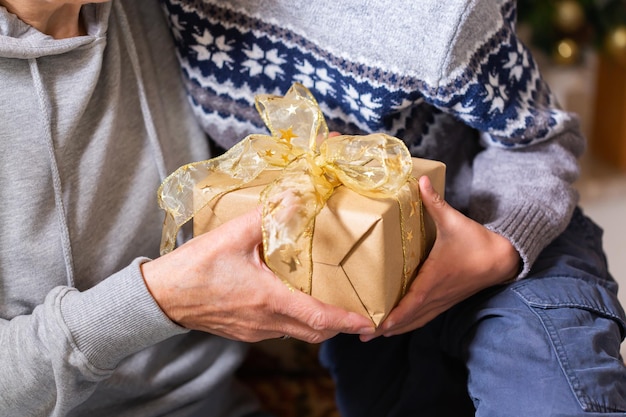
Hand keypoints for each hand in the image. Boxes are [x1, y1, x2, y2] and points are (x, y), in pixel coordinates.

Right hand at [142, 207, 374, 342]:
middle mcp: (266, 322)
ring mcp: (255, 331)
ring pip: (298, 334)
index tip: (370, 321)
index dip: (347, 320)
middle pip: (315, 333)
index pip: (319, 318)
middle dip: (339, 324)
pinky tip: (293, 299)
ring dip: (318, 323)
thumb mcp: (232, 236)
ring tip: (330, 301)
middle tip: (356, 309)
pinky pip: (280, 331)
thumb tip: (296, 196)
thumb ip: (267, 216)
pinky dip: (296, 321)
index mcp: (269, 300)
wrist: (162, 297)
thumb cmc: (194, 269)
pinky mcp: (245, 331)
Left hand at [361, 176, 519, 340]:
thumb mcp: (454, 220)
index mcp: (434, 277)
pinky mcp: (445, 301)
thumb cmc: (476, 240)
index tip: (377, 325)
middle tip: (361, 335)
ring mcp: (441, 301)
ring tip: (371, 336)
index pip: (412, 302)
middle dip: (384, 329)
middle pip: (408, 318)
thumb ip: (434, 201)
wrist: (502, 258)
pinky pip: (423, 318)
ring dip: (394, 330)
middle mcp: (436, 294)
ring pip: (415, 321)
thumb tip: (420, 179)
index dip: (395, 316)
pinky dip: (407, 325)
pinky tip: (395, 328)